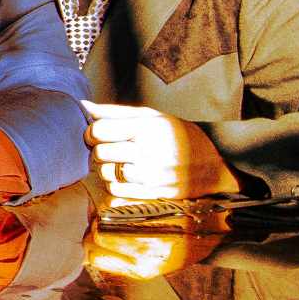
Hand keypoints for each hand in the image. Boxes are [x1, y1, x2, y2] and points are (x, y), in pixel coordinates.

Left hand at [82, 100, 241, 200]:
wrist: (215, 164)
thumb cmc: (178, 136)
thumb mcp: (152, 117)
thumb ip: (115, 112)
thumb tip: (83, 105)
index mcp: (148, 127)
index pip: (100, 130)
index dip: (91, 132)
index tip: (95, 134)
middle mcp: (150, 151)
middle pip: (100, 153)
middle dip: (98, 151)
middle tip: (108, 149)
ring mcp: (152, 175)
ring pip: (106, 174)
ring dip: (106, 169)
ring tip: (120, 163)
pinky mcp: (154, 194)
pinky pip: (117, 191)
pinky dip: (115, 184)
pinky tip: (126, 177)